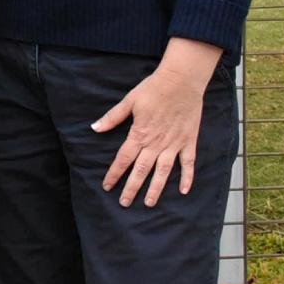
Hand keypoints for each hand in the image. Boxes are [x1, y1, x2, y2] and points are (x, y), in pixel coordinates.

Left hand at [92, 56, 210, 205]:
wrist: (181, 80)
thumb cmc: (154, 88)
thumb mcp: (129, 101)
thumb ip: (113, 117)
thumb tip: (94, 128)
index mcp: (139, 134)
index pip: (123, 159)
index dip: (114, 174)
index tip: (107, 186)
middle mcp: (156, 143)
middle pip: (141, 170)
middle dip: (131, 188)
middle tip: (125, 203)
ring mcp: (174, 144)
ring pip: (163, 172)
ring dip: (156, 189)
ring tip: (149, 203)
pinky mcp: (189, 141)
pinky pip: (188, 163)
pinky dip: (188, 177)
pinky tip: (185, 191)